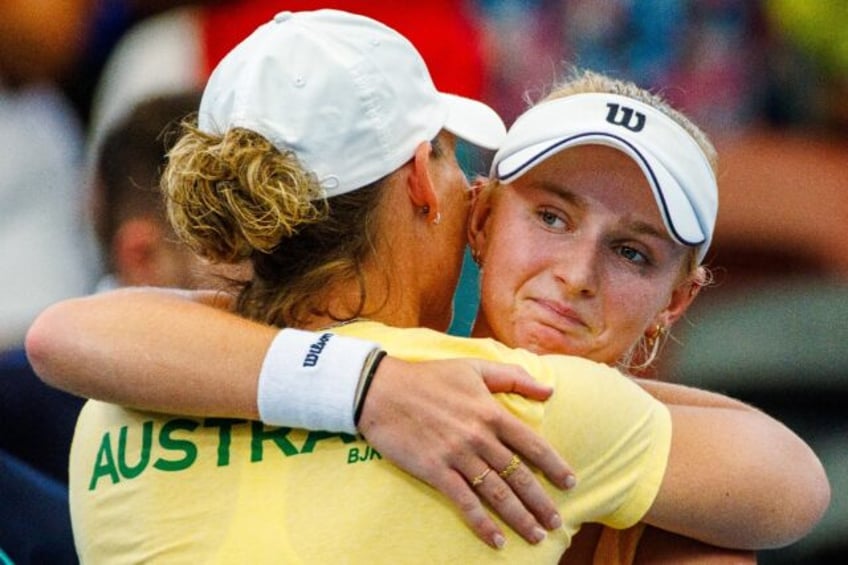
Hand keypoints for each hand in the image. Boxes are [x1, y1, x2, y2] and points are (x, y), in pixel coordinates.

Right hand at [356, 356, 574, 548]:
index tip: (570, 482)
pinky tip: (496, 540)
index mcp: (491, 412)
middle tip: (556, 522)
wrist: (381, 390)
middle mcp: (479, 436)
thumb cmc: (429, 377)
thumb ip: (513, 377)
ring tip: (536, 535)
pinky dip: (482, 524)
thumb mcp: (473, 368)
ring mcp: (457, 455)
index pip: (532, 444)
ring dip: (519, 517)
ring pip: (497, 493)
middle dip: (541, 502)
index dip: (554, 465)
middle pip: (519, 475)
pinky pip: (464, 502)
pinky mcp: (435, 470)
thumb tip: (550, 389)